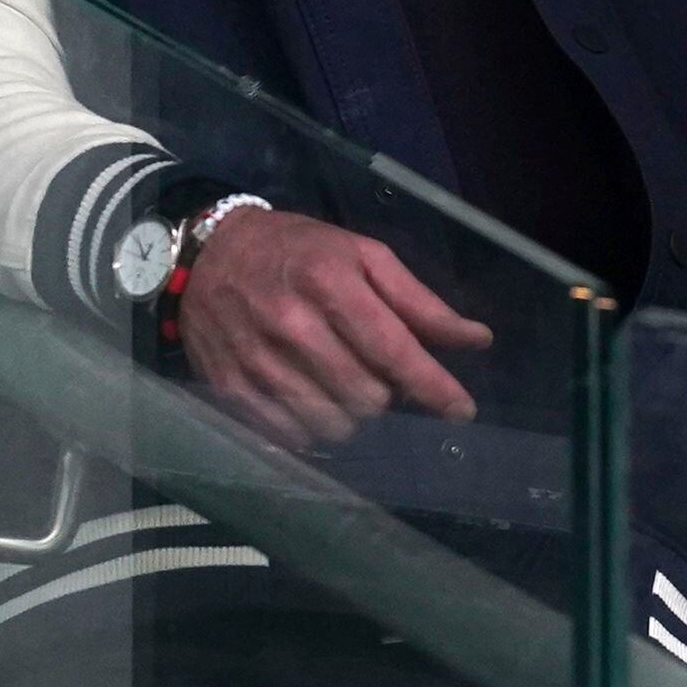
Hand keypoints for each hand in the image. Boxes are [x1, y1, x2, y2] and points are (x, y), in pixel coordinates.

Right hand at [176, 207, 494, 448]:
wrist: (210, 255)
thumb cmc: (300, 251)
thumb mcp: (364, 255)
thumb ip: (419, 302)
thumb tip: (477, 339)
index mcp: (331, 282)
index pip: (394, 350)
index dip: (434, 387)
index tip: (462, 410)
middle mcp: (292, 325)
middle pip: (367, 396)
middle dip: (387, 395)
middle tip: (379, 375)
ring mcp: (257, 362)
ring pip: (331, 423)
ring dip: (351, 415)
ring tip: (344, 385)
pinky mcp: (230, 390)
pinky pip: (291, 435)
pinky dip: (312, 426)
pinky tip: (312, 398)